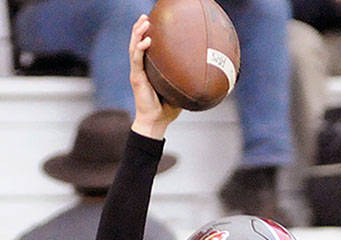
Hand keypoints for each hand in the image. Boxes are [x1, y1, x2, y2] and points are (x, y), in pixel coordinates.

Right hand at [129, 15, 180, 137]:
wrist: (155, 122)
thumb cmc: (167, 108)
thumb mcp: (179, 89)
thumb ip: (186, 80)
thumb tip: (206, 72)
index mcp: (148, 69)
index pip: (145, 48)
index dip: (146, 34)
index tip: (153, 22)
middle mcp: (141, 68)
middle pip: (137, 42)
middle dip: (140, 28)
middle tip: (146, 16)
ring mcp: (137, 71)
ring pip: (134, 47)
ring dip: (138, 33)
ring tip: (144, 22)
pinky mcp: (136, 77)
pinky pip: (137, 59)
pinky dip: (140, 48)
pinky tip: (146, 40)